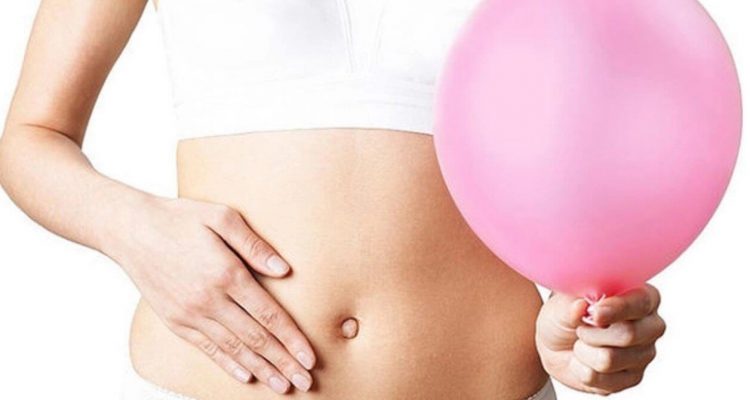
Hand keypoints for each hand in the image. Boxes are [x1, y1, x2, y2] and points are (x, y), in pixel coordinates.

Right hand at [107, 196, 315, 393]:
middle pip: (256, 338)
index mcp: (227, 274)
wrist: (131, 230)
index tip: (310, 357)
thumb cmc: (181, 218)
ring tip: (283, 385)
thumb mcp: (222, 217)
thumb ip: (254, 245)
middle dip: (284, 362)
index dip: (292, 339)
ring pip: (234, 349)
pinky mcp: (176, 321)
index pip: (268, 315)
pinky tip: (246, 376)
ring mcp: (191, 314)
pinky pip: (207, 349)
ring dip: (261, 370)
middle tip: (306, 381)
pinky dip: (229, 364)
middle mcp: (210, 300)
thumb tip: (284, 269)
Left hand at [535, 284, 665, 394]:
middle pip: (629, 334)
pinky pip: (601, 379)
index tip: (594, 312)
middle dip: (592, 333)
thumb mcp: (563, 302)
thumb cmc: (566, 315)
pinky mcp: (632, 379)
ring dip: (583, 350)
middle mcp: (650, 326)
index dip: (617, 308)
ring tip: (581, 343)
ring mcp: (644, 355)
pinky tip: (583, 360)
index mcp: (642, 297)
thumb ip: (572, 303)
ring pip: (610, 359)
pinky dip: (581, 368)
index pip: (641, 302)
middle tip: (581, 328)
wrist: (555, 345)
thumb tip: (581, 306)